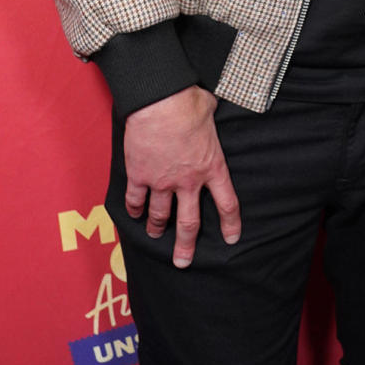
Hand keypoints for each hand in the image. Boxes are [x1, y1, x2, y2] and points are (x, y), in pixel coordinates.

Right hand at [123, 85, 241, 268]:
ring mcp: (162, 181)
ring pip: (160, 215)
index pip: (227, 204)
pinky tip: (134, 215)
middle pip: (190, 222)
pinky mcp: (139, 175)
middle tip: (183, 262)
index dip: (230, 224)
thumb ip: (211, 115)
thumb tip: (209, 103)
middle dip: (186, 245)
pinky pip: (135, 200)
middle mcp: (189, 181)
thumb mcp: (211, 109)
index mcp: (213, 167)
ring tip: (156, 235)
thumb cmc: (188, 102)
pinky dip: (134, 209)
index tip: (231, 239)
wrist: (160, 102)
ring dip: (157, 228)